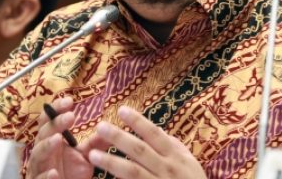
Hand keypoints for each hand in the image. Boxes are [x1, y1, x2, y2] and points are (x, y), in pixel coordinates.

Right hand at [26, 97, 93, 178]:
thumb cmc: (70, 174)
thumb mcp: (84, 158)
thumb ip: (94, 144)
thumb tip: (110, 129)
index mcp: (50, 140)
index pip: (49, 120)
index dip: (56, 109)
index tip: (70, 101)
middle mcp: (41, 151)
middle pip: (43, 133)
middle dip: (55, 124)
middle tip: (70, 116)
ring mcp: (38, 167)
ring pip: (38, 154)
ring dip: (47, 146)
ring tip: (58, 138)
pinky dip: (46, 176)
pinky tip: (54, 173)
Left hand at [86, 106, 205, 178]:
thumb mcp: (189, 161)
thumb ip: (172, 145)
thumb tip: (154, 128)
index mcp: (175, 156)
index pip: (154, 134)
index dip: (138, 121)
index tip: (120, 109)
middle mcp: (167, 169)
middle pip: (140, 151)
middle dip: (119, 138)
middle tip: (100, 127)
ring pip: (133, 173)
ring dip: (111, 162)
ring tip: (92, 155)